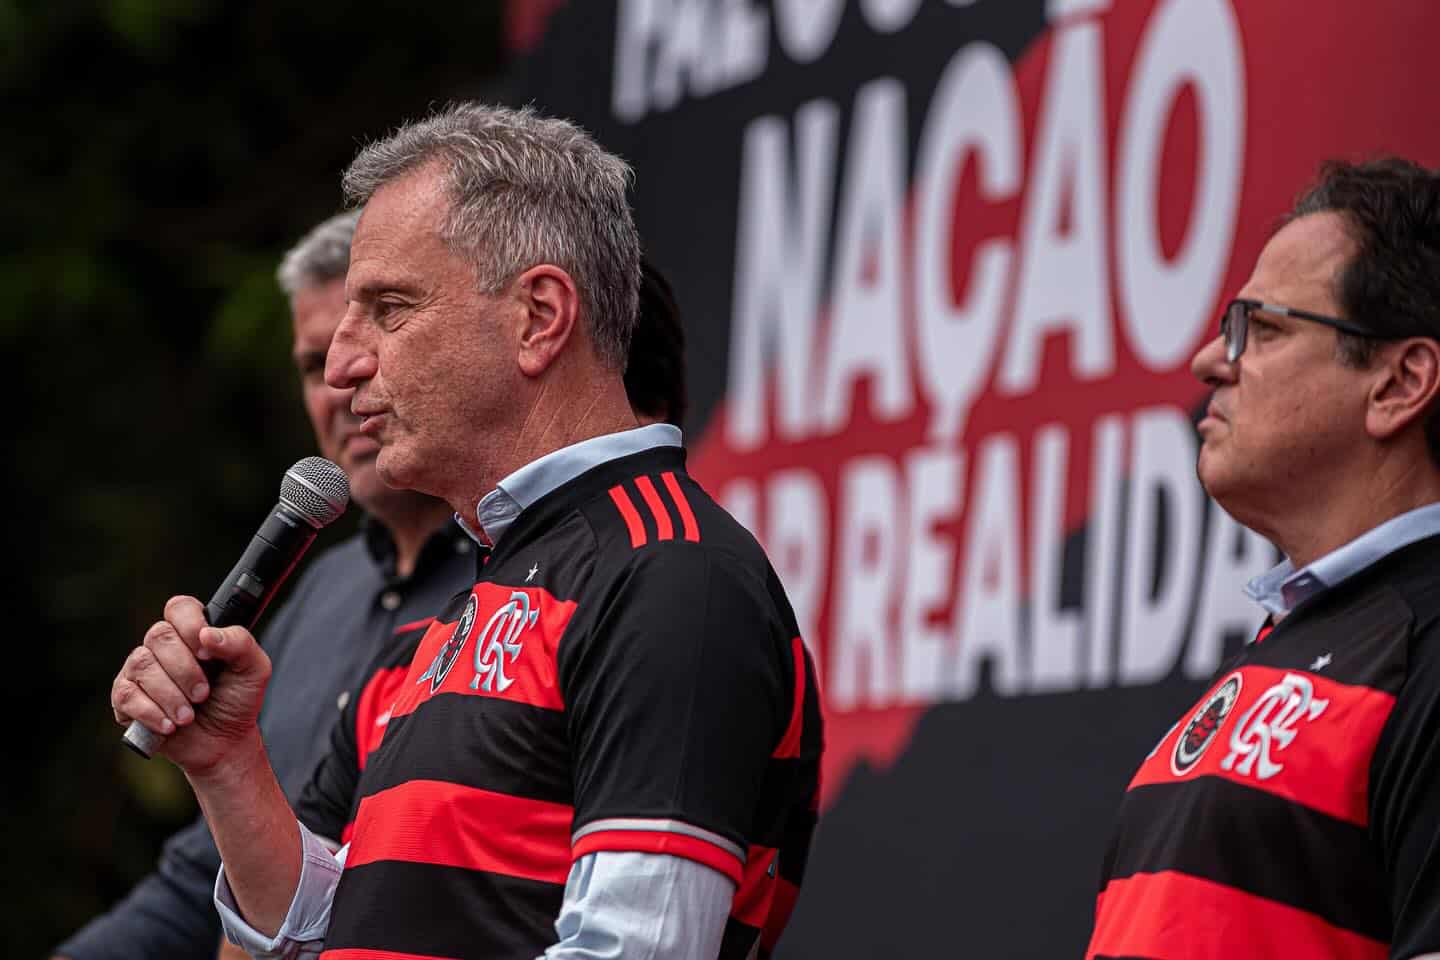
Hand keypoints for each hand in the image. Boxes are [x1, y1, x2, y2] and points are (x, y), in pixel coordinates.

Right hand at [110, 595, 270, 773]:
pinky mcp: (125, 697)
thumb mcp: (254, 670)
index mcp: (193, 633)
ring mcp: (140, 670)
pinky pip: (126, 694)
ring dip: (170, 695)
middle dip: (185, 670)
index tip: (207, 653)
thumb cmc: (237, 700)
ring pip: (142, 665)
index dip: (190, 625)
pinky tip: (169, 726)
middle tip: (203, 694)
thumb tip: (208, 634)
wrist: (223, 743)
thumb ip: (240, 643)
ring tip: (188, 716)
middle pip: (159, 636)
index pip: (179, 608)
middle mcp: (163, 647)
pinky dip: (151, 712)